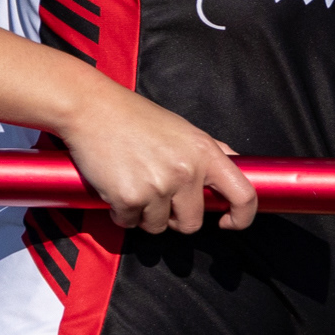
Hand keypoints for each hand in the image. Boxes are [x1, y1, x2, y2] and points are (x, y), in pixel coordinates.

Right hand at [59, 86, 257, 233]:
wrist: (90, 107)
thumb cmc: (135, 117)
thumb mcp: (183, 129)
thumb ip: (210, 151)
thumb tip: (237, 166)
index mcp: (205, 152)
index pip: (243, 195)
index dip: (241, 218)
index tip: (226, 222)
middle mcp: (186, 172)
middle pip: (192, 223)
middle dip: (174, 219)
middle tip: (158, 199)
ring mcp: (158, 187)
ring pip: (157, 226)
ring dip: (144, 215)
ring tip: (133, 186)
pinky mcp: (129, 199)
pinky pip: (129, 223)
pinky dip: (121, 213)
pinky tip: (115, 188)